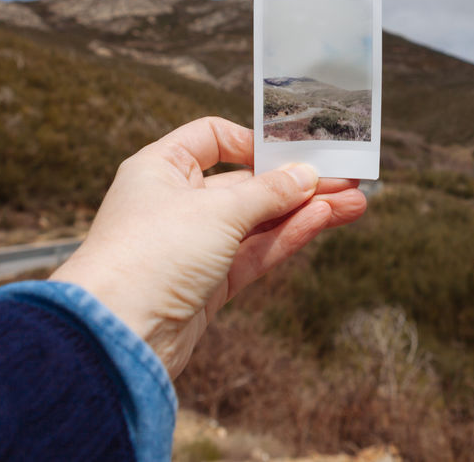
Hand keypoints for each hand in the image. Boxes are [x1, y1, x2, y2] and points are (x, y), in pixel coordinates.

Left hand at [50, 116, 367, 377]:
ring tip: (354, 203)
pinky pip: (255, 252)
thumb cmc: (151, 254)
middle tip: (346, 178)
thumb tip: (305, 175)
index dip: (253, 141)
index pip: (212, 138)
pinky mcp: (208, 284)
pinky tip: (324, 221)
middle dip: (296, 182)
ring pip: (258, 221)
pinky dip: (288, 236)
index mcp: (161, 168)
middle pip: (246, 183)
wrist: (119, 336)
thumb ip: (268, 192)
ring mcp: (194, 245)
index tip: (291, 150)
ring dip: (305, 211)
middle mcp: (176, 202)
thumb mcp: (218, 210)